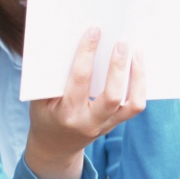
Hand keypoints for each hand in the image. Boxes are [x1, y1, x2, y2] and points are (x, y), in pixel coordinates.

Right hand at [25, 27, 145, 178]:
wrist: (54, 146)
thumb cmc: (45, 115)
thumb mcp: (39, 99)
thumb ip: (51, 77)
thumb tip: (67, 44)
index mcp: (67, 113)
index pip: (80, 80)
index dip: (86, 54)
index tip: (94, 32)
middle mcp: (89, 122)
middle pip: (113, 96)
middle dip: (118, 66)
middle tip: (121, 42)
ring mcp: (105, 125)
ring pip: (132, 104)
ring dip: (138, 76)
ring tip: (137, 53)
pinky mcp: (115, 124)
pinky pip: (135, 105)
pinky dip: (140, 85)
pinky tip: (137, 66)